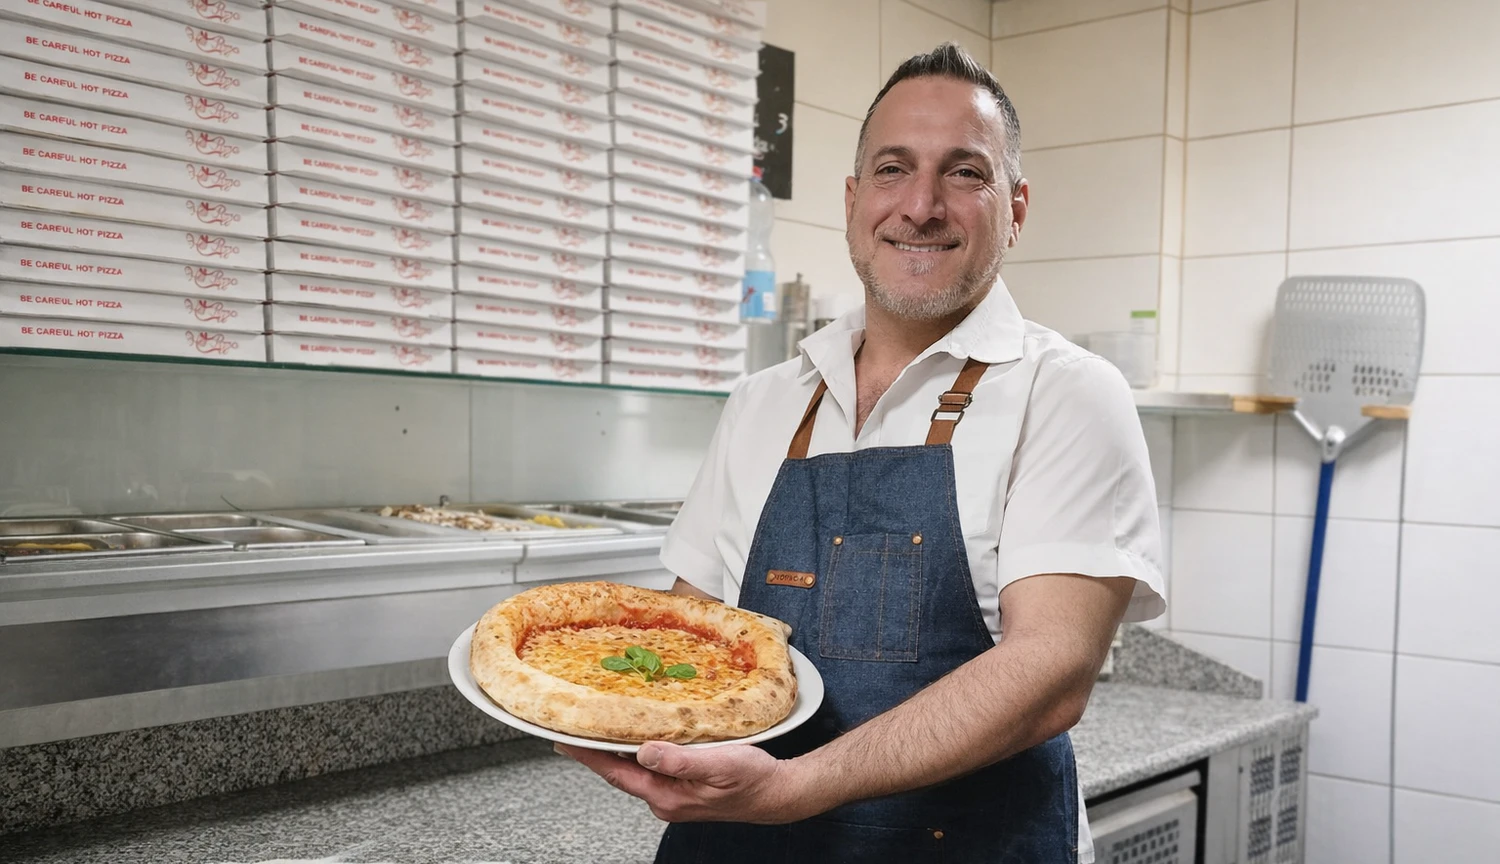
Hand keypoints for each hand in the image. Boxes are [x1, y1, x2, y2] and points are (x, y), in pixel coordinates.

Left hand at [554, 741, 822, 824]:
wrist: (777, 794)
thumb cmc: (753, 780)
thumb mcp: (719, 764)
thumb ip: (680, 761)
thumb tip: (644, 751)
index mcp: (668, 796)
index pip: (617, 773)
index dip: (588, 756)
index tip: (564, 740)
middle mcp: (665, 800)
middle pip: (620, 772)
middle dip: (596, 750)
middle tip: (574, 726)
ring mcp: (673, 796)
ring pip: (636, 769)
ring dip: (618, 749)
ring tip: (600, 725)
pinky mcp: (683, 788)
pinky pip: (652, 768)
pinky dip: (640, 750)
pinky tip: (640, 734)